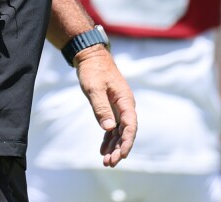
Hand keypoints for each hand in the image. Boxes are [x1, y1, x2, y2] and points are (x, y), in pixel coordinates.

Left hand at [72, 47, 136, 166]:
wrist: (90, 56)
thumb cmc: (93, 70)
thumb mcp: (94, 88)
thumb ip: (101, 108)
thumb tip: (109, 128)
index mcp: (125, 100)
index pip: (130, 125)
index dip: (127, 142)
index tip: (122, 155)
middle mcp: (125, 105)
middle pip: (126, 132)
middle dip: (120, 149)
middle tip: (110, 163)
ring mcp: (118, 107)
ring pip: (119, 132)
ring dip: (114, 147)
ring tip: (106, 162)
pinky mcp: (111, 108)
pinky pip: (112, 127)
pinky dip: (108, 139)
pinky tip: (103, 150)